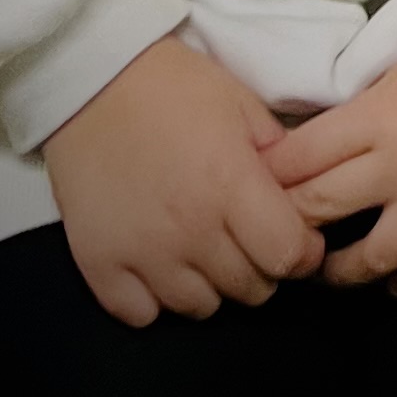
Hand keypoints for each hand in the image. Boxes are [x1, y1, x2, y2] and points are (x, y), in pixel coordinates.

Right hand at [42, 32, 324, 327]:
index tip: (298, 238)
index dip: (302, 251)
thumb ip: (278, 154)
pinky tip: (160, 264)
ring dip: (212, 285)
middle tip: (249, 239)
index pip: (287, 255)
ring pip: (200, 308)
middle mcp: (190, 229)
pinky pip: (143, 315)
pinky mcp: (100, 266)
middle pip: (249, 289)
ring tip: (205, 249)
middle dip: (262, 268)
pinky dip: (156, 299)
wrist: (93, 81)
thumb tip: (301, 195)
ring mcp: (143, 254)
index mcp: (231, 184)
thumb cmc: (173, 86)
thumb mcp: (241, 104)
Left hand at [267, 10, 396, 303]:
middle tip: (278, 238)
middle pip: (319, 213)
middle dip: (289, 229)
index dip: (264, 182)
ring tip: (334, 272)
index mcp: (377, 116)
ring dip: (343, 273)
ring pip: (373, 260)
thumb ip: (366, 110)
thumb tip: (325, 146)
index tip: (249, 193)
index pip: (296, 162)